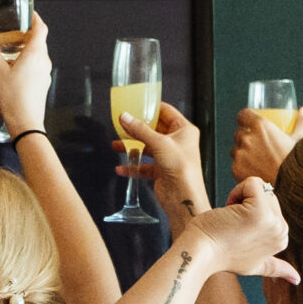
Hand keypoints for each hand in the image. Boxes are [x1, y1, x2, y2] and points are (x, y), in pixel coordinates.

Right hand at [0, 12, 53, 137]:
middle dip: (26, 33)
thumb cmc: (13, 98)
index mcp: (35, 54)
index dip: (35, 18)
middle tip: (12, 31)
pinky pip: (37, 65)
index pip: (41, 28)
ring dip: (26, 48)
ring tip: (10, 49)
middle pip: (39, 40)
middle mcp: (44, 61)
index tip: (28, 13)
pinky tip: (14, 68)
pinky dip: (27, 60)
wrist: (26, 124)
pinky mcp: (42, 83)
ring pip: (38, 53)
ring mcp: (45, 73)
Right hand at [116, 102, 211, 230]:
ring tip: (118, 144)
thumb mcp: (159, 143)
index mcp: (184, 130)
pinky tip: (122, 167)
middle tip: (123, 124)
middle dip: (137, 128)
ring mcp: (169, 156)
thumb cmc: (183, 169)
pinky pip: (144, 165)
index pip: (166, 112)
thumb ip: (140, 130)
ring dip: (132, 146)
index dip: (151, 108)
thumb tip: (126, 118)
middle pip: (154, 129)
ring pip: (147, 147)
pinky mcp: (161, 170)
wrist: (183, 197)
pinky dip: (133, 166)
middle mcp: (177, 142)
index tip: (136, 106)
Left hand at [187, 178, 298, 283]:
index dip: (250, 212)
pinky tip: (228, 210)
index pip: (270, 207)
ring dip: (239, 197)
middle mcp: (282, 232)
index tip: (238, 232)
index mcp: (282, 240)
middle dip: (246, 203)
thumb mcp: (255, 265)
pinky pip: (253, 182)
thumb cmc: (221, 256)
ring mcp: (272, 222)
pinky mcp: (259, 211)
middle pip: (267, 195)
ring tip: (229, 220)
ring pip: (260, 188)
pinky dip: (237, 190)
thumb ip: (276, 268)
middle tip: (232, 226)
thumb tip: (298, 280)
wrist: (200, 254)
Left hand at [231, 106, 302, 188]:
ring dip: (242, 152)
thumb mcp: (300, 139)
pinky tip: (253, 169)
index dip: (245, 117)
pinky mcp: (236, 168)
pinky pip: (235, 164)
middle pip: (239, 133)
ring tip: (256, 159)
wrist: (291, 186)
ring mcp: (240, 154)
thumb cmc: (296, 162)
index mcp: (261, 126)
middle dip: (245, 137)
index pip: (243, 115)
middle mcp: (248, 138)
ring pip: (235, 149)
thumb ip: (301, 122)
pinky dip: (241, 166)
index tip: (249, 122)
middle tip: (257, 144)